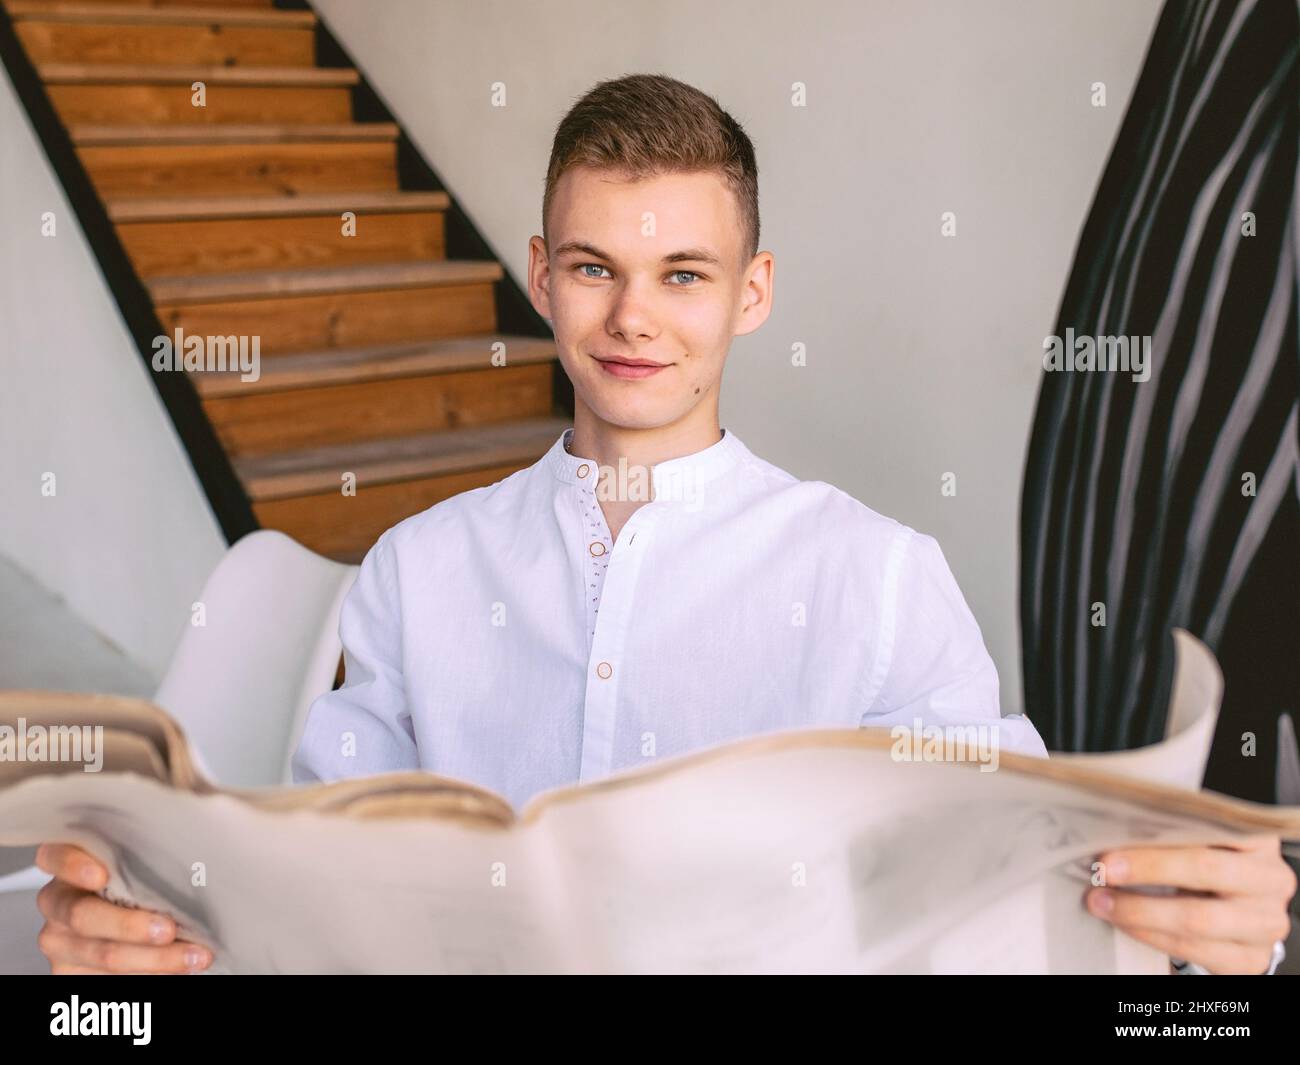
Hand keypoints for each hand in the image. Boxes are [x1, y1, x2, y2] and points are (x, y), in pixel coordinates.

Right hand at [34, 843, 213, 974]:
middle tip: (168, 928)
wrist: (152, 922)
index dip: (73, 864)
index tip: (101, 874)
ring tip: (193, 954)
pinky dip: (151, 974)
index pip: (56, 855)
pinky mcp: (68, 972)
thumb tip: (207, 812)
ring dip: (153, 958)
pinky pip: (106, 979)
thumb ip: (157, 839)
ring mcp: (59, 938)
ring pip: (101, 953)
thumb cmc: (154, 875)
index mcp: (69, 860)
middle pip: (82, 915)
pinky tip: (181, 966)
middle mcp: (56, 899)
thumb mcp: (152, 852)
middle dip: (129, 925)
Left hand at [1085, 834, 1295, 973]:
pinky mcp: (1251, 958)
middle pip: (1206, 869)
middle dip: (1147, 870)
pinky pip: (1195, 950)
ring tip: (1102, 903)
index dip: (1161, 834)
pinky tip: (1125, 924)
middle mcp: (1271, 880)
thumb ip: (1169, 832)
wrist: (1242, 910)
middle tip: (1103, 872)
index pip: (1209, 827)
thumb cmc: (1210, 864)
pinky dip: (1151, 936)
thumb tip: (1109, 827)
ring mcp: (1266, 923)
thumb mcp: (1200, 841)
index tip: (1113, 843)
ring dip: (1140, 911)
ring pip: (1198, 919)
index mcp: (1257, 839)